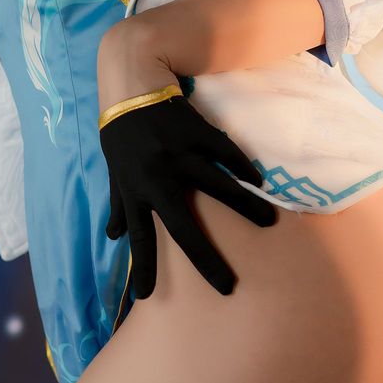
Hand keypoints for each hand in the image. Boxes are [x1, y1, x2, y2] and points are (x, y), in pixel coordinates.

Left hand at [100, 85, 276, 298]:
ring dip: (244, 206)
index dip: (141, 268)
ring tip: (269, 223)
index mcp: (135, 190)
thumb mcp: (115, 171)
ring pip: (216, 186)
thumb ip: (118, 205)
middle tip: (227, 286)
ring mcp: (178, 154)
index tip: (146, 298)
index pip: (138, 238)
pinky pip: (225, 154)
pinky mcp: (196, 132)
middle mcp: (156, 177)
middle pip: (182, 227)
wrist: (132, 84)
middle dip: (205, 260)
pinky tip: (258, 183)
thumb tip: (113, 238)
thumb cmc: (123, 134)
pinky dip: (242, 168)